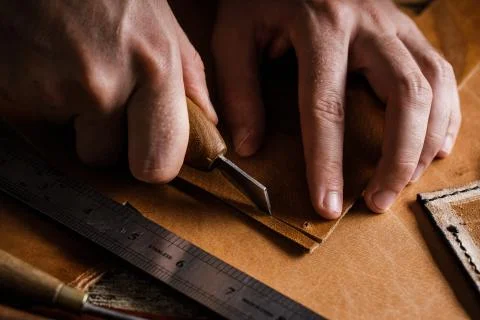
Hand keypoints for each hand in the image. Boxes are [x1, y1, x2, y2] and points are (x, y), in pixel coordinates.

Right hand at [0, 0, 215, 181]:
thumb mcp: (160, 21)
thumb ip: (189, 77)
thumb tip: (207, 122)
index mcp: (154, 67)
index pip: (159, 163)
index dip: (153, 160)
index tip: (148, 149)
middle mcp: (104, 84)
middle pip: (106, 159)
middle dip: (106, 142)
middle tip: (101, 103)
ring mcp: (52, 88)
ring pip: (68, 138)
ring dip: (72, 116)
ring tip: (71, 68)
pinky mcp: (11, 90)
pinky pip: (34, 120)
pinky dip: (40, 101)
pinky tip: (47, 63)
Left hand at [212, 0, 459, 218]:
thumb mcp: (235, 32)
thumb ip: (238, 86)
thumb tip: (248, 147)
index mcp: (320, 26)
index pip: (327, 107)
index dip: (327, 162)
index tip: (327, 205)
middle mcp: (368, 24)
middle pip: (404, 95)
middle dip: (396, 158)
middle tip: (377, 201)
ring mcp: (394, 24)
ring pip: (432, 85)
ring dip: (425, 141)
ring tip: (403, 182)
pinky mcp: (406, 28)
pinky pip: (439, 71)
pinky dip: (444, 114)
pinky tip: (432, 145)